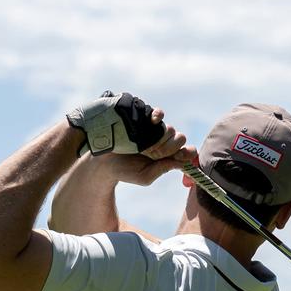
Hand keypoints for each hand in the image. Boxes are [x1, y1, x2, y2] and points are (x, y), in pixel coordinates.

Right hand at [67, 91, 192, 160]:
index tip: (180, 156)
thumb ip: (162, 170)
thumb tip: (182, 162)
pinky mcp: (144, 120)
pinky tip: (154, 122)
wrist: (104, 161)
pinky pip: (158, 114)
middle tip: (155, 154)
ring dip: (160, 139)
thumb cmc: (124, 171)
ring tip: (144, 147)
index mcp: (166, 157)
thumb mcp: (145, 176)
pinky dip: (159, 116)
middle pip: (180, 139)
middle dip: (170, 147)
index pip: (186, 151)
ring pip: (169, 129)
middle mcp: (163, 142)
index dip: (186, 153)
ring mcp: (154, 130)